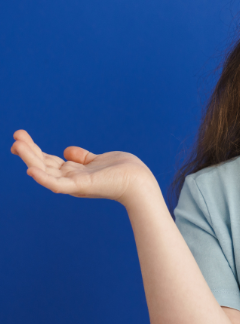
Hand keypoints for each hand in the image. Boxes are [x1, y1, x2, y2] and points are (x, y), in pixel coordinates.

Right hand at [11, 129, 153, 205]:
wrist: (140, 180)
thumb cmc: (124, 170)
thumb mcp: (99, 160)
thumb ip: (82, 157)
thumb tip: (67, 150)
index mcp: (75, 172)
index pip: (49, 161)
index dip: (34, 151)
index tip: (20, 138)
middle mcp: (72, 179)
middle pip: (44, 165)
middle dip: (28, 151)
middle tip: (14, 137)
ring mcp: (75, 184)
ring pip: (46, 172)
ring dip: (30, 159)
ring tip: (17, 145)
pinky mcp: (82, 186)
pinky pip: (58, 184)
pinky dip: (43, 178)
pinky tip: (30, 169)